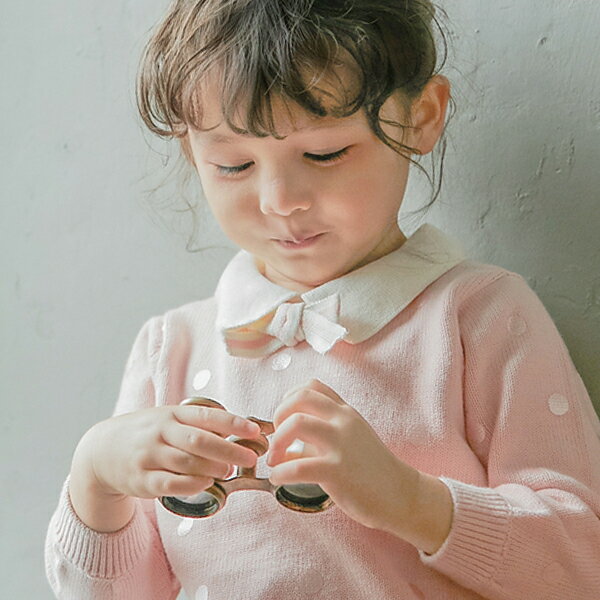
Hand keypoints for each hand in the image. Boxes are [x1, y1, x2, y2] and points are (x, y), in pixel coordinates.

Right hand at [77, 404, 261, 500]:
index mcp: (172, 414)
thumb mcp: (169, 419)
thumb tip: (240, 431)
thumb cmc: (148, 433)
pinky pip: (171, 483)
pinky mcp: (142, 479)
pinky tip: (206, 484)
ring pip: (187, 462)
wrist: (103, 450)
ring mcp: (150, 456)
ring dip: (213, 468)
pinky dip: (192, 484)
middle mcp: (161, 432)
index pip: (208, 416)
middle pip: (200, 440)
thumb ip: (198, 424)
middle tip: (249, 458)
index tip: (255, 431)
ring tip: (228, 471)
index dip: (234, 423)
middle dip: (229, 450)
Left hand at [266, 379, 420, 531]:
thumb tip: (282, 447)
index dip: (289, 399)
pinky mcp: (338, 471)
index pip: (312, 387)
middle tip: (276, 438)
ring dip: (277, 442)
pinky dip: (280, 472)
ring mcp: (341, 444)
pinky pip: (298, 466)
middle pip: (300, 398)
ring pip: (296, 423)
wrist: (401, 495)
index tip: (284, 419)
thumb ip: (318, 437)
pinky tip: (278, 479)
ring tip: (275, 460)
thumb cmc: (371, 471)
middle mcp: (343, 421)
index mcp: (345, 413)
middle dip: (278, 416)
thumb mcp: (348, 441)